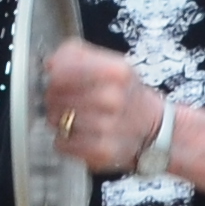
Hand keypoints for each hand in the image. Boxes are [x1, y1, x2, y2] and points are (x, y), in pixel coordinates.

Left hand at [38, 39, 164, 175]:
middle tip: (69, 101)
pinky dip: (66, 141)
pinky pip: (61, 143)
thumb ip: (76, 55)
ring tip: (78, 119)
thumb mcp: (111, 64)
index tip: (57, 78)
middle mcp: (112, 98)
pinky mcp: (101, 150)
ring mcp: (107, 126)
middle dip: (55, 98)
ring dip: (60, 120)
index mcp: (116, 72)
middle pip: (54, 95)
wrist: (154, 129)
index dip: (54, 75)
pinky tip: (81, 135)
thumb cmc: (126, 95)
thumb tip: (51, 63)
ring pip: (55, 119)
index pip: (60, 69)